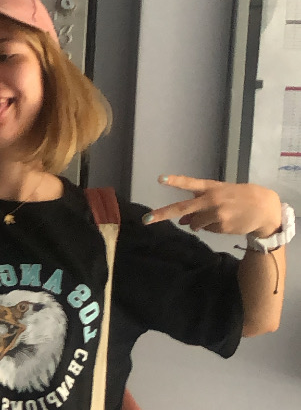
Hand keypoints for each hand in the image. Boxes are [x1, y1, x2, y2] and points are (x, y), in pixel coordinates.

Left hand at [145, 175, 282, 238]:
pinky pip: (207, 230)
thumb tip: (181, 220)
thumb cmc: (239, 197)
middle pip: (182, 208)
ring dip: (197, 223)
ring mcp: (216, 214)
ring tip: (214, 216)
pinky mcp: (222, 226)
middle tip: (146, 220)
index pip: (190, 183)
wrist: (263, 207)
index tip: (161, 179)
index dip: (175, 181)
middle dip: (162, 214)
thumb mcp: (220, 195)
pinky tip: (224, 222)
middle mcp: (211, 200)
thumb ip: (200, 204)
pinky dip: (211, 228)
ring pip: (195, 223)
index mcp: (210, 187)